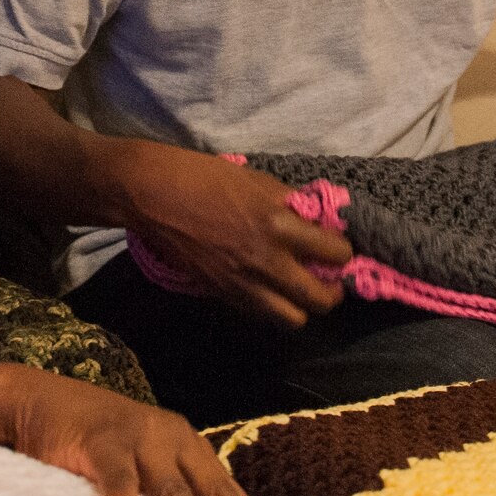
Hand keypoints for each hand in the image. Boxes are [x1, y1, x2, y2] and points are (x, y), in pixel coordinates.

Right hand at [9, 368, 274, 495]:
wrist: (39, 400)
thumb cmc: (91, 441)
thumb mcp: (139, 460)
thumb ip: (168, 490)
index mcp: (188, 445)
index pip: (230, 492)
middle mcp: (172, 438)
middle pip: (215, 493)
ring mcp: (139, 437)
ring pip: (174, 491)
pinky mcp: (103, 441)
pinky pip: (121, 482)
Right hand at [121, 142, 351, 326]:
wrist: (152, 194)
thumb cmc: (202, 176)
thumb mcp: (256, 180)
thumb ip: (289, 204)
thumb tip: (316, 220)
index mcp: (278, 224)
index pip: (336, 252)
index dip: (343, 251)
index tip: (336, 247)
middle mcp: (266, 260)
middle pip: (321, 299)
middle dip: (333, 291)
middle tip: (328, 278)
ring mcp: (242, 282)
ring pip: (292, 319)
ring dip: (302, 307)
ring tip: (298, 290)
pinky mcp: (221, 293)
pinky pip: (260, 313)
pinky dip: (272, 306)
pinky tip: (268, 287)